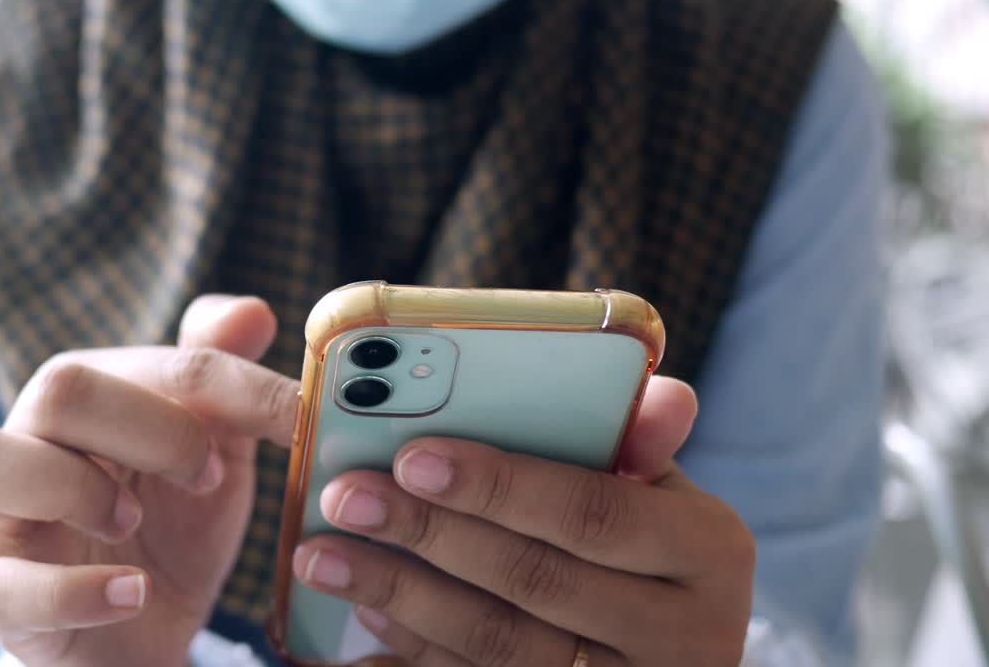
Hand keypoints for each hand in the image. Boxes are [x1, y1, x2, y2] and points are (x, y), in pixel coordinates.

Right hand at [0, 296, 297, 665]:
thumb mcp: (215, 450)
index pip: (152, 361)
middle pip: (59, 388)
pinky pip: (2, 586)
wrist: (147, 633)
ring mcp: (1, 518)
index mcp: (87, 395)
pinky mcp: (0, 597)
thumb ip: (225, 381)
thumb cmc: (171, 525)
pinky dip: (74, 591)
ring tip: (134, 524)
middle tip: (209, 475)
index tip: (296, 418)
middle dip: (154, 428)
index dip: (233, 385)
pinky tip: (133, 593)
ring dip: (76, 489)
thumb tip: (252, 309)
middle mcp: (30, 439)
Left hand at [294, 378, 755, 665]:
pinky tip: (361, 629)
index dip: (500, 485)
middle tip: (344, 497)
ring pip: (496, 646)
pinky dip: (413, 661)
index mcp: (708, 553)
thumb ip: (640, 444)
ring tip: (325, 557)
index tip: (413, 457)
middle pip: (532, 582)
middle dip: (427, 536)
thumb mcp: (662, 494)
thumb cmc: (651, 549)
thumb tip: (660, 391)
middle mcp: (682, 635)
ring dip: (400, 598)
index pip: (593, 513)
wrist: (672, 653)